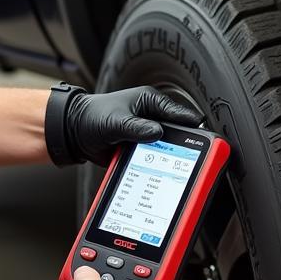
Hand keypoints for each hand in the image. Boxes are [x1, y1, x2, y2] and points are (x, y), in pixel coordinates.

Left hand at [50, 85, 201, 165]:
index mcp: (151, 102)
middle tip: (197, 160)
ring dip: (172, 159)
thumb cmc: (91, 117)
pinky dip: (160, 167)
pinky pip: (156, 159)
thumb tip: (156, 133)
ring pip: (169, 149)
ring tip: (184, 172)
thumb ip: (135, 127)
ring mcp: (148, 134)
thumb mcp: (115, 122)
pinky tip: (164, 177)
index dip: (194, 127)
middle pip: (179, 134)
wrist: (74, 133)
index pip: (180, 114)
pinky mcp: (142, 150)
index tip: (206, 140)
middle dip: (186, 146)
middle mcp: (153, 117)